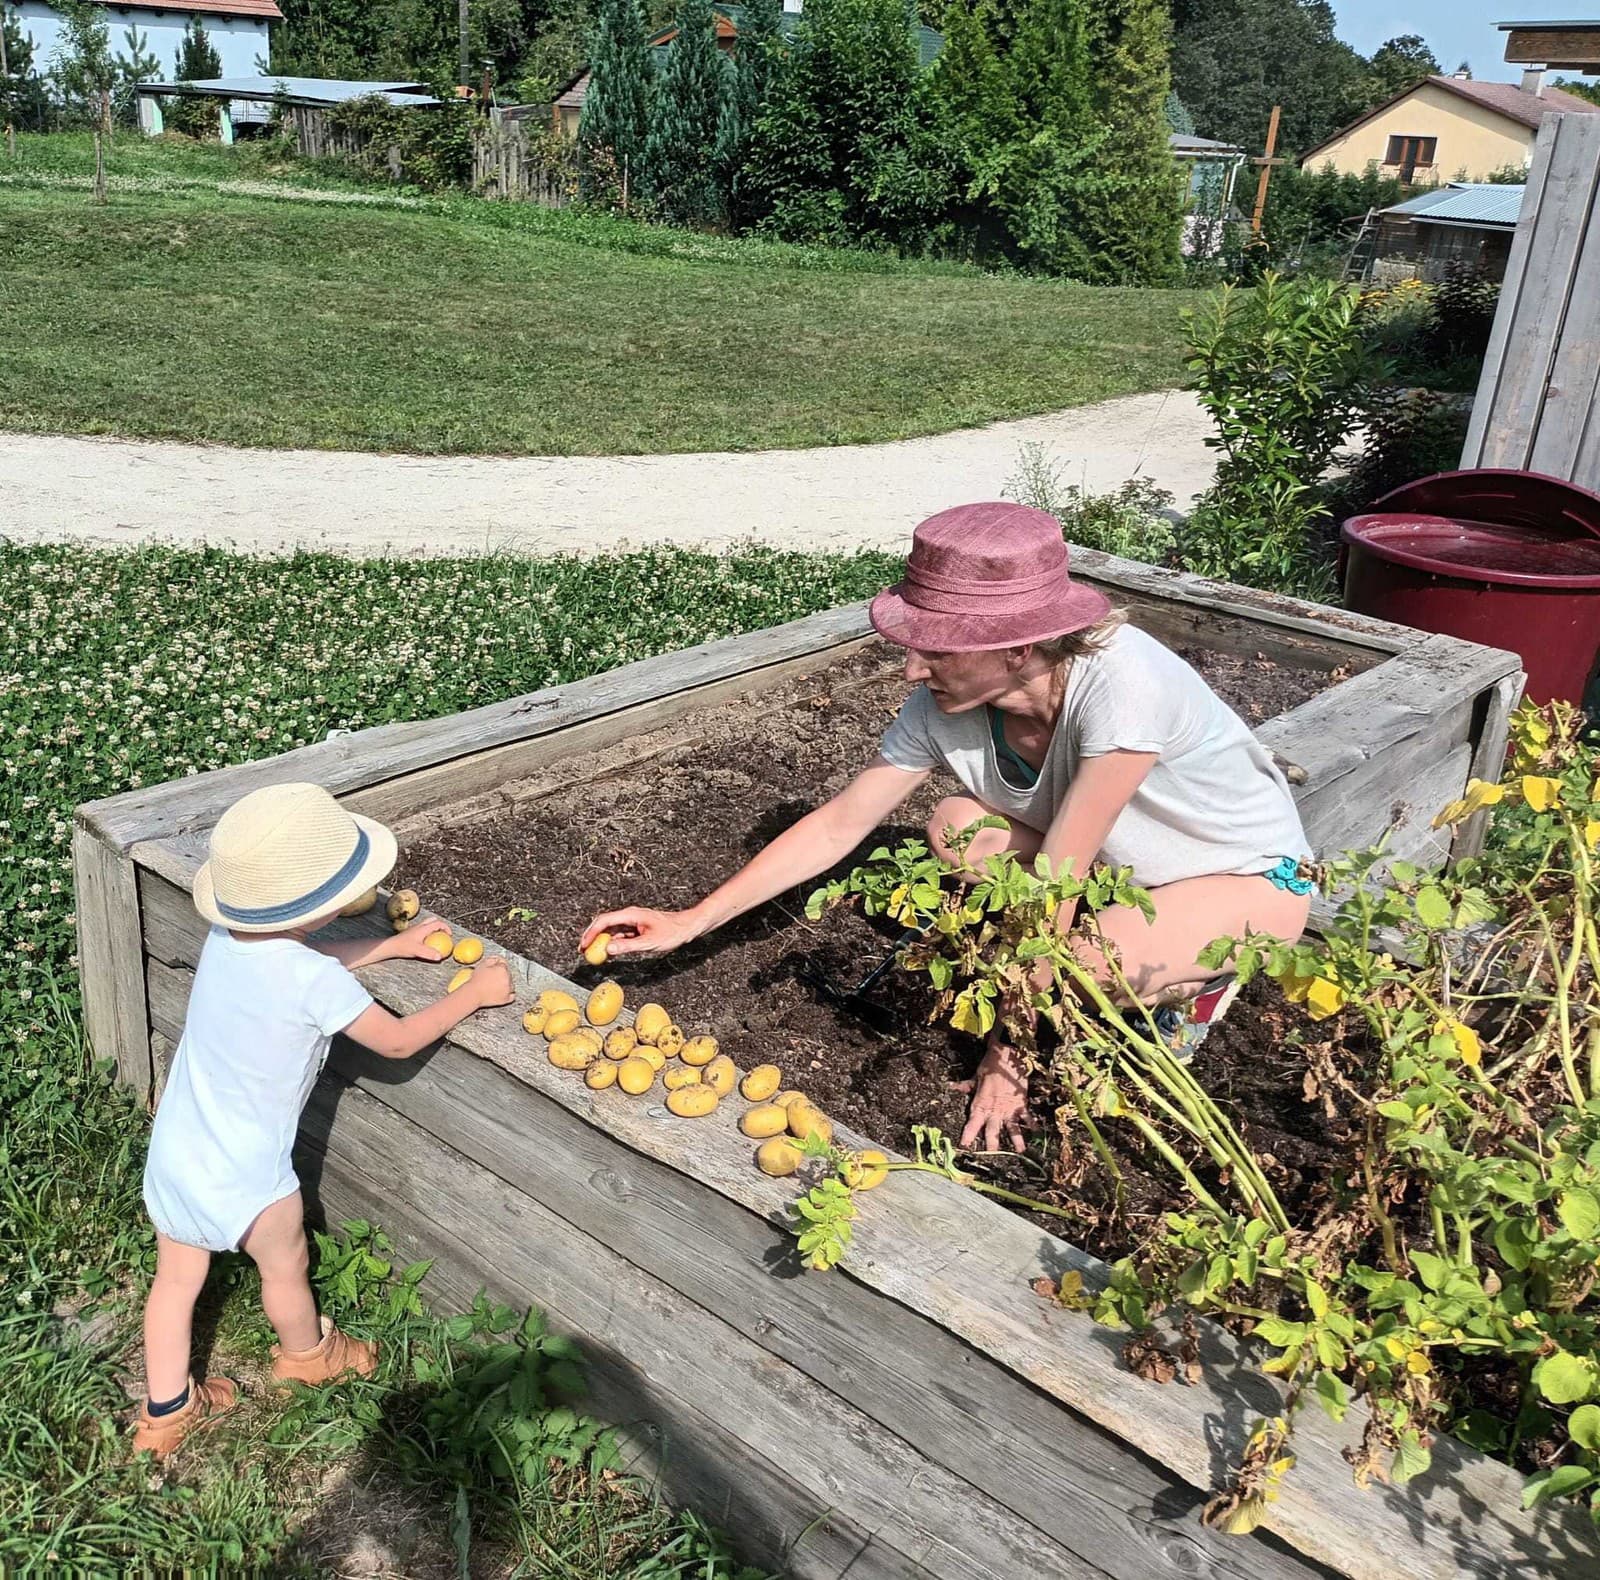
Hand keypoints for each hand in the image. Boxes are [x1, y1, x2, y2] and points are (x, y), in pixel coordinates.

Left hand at [389, 915, 451, 961]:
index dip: (446, 928)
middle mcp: (419, 926)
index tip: (449, 935)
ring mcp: (414, 929)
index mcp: (423, 928)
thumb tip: (440, 957)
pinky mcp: (410, 933)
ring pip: (426, 924)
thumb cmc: (403, 947)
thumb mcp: (418, 951)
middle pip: (432, 921)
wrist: (390, 946)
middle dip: (440, 925)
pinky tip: (425, 943)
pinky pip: (422, 930)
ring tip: (435, 938)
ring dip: (433, 929)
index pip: (438, 923)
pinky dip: (427, 933)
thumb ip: (429, 953)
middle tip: (443, 934)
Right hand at [465, 957, 514, 1008]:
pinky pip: (512, 995)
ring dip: (506, 983)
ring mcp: (508, 989)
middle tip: (493, 976)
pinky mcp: (506, 999)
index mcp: (502, 969)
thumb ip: (492, 959)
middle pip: (508, 974)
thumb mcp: (482, 964)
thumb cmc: (476, 981)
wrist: (473, 994)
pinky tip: (503, 991)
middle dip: (502, 974)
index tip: (495, 968)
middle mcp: (507, 979)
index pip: (504, 964)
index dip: (498, 965)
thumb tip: (498, 959)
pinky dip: (509, 993)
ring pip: (511, 984)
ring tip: (496, 984)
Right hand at [580, 907, 700, 958]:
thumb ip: (628, 947)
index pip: (604, 921)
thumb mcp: (649, 943)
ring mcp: (632, 921)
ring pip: (611, 930)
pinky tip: (608, 952)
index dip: (591, 933)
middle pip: (604, 924)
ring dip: (600, 940)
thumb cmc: (672, 932)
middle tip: (582, 950)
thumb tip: (609, 950)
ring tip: (591, 953)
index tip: (583, 945)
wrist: (686, 927)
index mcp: (631, 915)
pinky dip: (611, 942)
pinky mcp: (636, 928)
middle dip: (591, 936)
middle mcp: (629, 916)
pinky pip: (619, 934)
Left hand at [955, 1035, 1031, 1153]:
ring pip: (1012, 1128)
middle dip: (991, 1144)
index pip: (972, 1123)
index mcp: (981, 1104)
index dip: (968, 1135)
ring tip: (1020, 1152)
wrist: (1008, 1055)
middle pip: (992, 1131)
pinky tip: (1038, 1132)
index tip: (964, 1145)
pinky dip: (1033, 1124)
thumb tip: (952, 1086)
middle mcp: (994, 1109)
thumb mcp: (976, 1076)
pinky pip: (1027, 1116)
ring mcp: (1009, 1108)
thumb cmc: (990, 1065)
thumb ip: (967, 1086)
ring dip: (1016, 1140)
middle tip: (991, 1156)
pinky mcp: (1021, 1103)